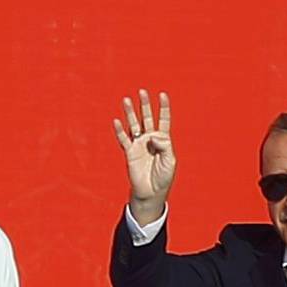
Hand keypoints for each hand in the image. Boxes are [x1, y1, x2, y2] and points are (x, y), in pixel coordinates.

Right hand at [114, 89, 175, 221]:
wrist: (151, 193)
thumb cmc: (163, 178)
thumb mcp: (169, 160)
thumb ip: (164, 145)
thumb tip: (152, 135)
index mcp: (162, 140)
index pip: (163, 120)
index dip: (164, 107)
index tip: (162, 95)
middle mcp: (150, 139)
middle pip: (147, 117)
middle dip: (145, 105)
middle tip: (142, 91)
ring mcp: (139, 145)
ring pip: (134, 125)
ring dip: (130, 113)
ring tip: (126, 100)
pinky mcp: (130, 153)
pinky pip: (124, 140)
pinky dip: (120, 131)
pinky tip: (117, 121)